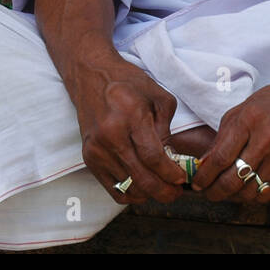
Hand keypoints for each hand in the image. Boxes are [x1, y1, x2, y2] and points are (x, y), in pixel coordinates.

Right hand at [70, 58, 186, 204]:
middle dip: (164, 191)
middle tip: (176, 192)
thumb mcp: (158, 96)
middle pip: (141, 177)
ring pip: (128, 186)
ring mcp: (96, 148)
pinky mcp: (88, 157)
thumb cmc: (128, 83)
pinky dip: (130, 194)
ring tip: (162, 189)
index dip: (171, 173)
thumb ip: (167, 129)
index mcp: (131, 115)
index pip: (153, 157)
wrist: (91, 75)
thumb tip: (172, 159)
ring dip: (149, 194)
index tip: (182, 179)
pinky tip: (142, 189)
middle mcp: (110, 134)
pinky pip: (112, 188)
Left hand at [192, 76, 269, 203]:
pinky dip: (254, 196)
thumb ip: (222, 136)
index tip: (197, 183)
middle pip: (233, 179)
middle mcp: (267, 140)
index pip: (220, 158)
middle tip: (208, 193)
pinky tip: (247, 189)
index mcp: (249, 121)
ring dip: (233, 196)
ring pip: (249, 191)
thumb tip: (205, 163)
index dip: (204, 176)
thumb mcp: (242, 109)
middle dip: (214, 191)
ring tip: (226, 191)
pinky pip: (268, 194)